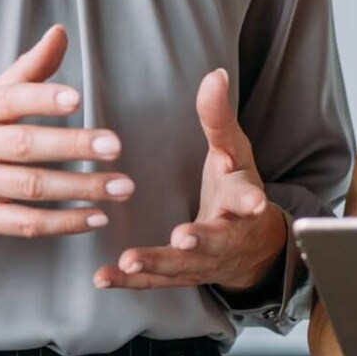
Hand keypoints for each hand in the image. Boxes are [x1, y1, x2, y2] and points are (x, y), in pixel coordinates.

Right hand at [0, 25, 133, 246]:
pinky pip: (25, 224)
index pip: (8, 100)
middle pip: (24, 145)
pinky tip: (95, 216)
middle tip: (115, 146)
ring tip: (120, 186)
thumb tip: (60, 33)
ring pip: (31, 187)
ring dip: (80, 188)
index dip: (41, 98)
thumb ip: (26, 71)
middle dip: (72, 145)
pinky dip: (63, 223)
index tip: (77, 98)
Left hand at [92, 67, 288, 292]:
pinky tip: (103, 277)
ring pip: (182, 267)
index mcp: (241, 201)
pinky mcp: (181, 276)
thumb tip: (215, 73)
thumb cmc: (236, 188)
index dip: (250, 199)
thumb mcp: (234, 151)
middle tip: (183, 239)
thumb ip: (219, 118)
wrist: (252, 247)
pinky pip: (154, 282)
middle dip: (201, 240)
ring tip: (129, 261)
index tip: (253, 202)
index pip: (248, 197)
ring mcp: (204, 262)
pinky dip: (129, 281)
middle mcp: (227, 236)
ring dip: (156, 264)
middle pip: (216, 240)